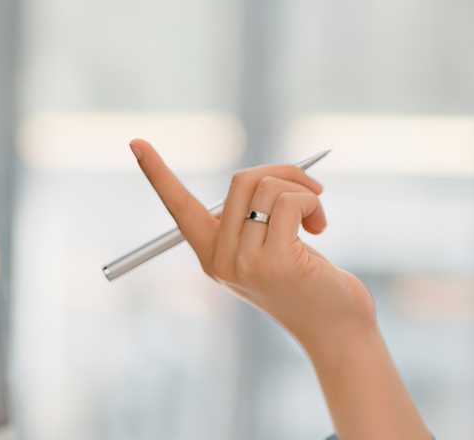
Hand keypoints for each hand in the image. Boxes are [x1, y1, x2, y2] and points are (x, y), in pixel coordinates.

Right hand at [130, 139, 377, 347]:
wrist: (337, 331)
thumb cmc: (309, 284)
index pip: (179, 208)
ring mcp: (246, 263)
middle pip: (242, 181)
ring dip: (304, 190)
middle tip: (310, 190)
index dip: (158, 174)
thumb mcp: (272, 249)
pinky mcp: (278, 262)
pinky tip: (321, 226)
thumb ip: (257, 218)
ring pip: (269, 188)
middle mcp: (222, 261)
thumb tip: (268, 174)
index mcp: (212, 256)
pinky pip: (291, 202)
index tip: (136, 142)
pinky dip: (312, 202)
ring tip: (318, 217)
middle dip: (283, 173)